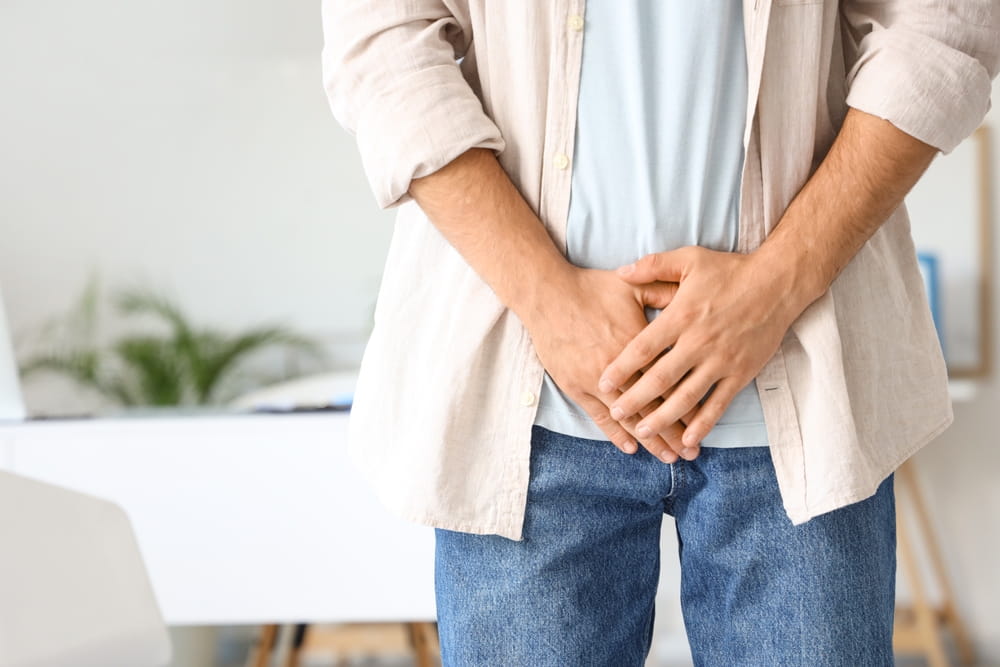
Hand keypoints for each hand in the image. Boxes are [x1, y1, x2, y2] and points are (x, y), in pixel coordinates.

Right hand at [523, 266, 696, 462]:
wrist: (548, 294)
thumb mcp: (633, 286)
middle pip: (654, 406)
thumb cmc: (591, 288)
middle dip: (675, 432)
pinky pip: (599, 416)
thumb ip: (664, 292)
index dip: (689, 405)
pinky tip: (631, 448)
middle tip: (692, 453)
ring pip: (630, 417)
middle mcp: (622, 369)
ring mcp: (596, 380)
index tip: (703, 424)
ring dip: (650, 440)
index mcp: (640, 345)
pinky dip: (615, 434)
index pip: (670, 383)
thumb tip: (691, 295)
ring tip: (669, 457)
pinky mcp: (576, 386)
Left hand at [597, 246, 805, 456]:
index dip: (622, 367)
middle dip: (636, 398)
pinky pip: (719, 403)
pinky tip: (688, 439)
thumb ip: (653, 266)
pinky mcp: (741, 372)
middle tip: (616, 412)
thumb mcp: (689, 259)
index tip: (604, 382)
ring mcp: (721, 360)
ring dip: (664, 417)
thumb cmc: (730, 270)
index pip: (644, 347)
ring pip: (687, 396)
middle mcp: (699, 342)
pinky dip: (704, 423)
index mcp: (682, 316)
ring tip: (644, 431)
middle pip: (661, 377)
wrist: (777, 283)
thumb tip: (621, 271)